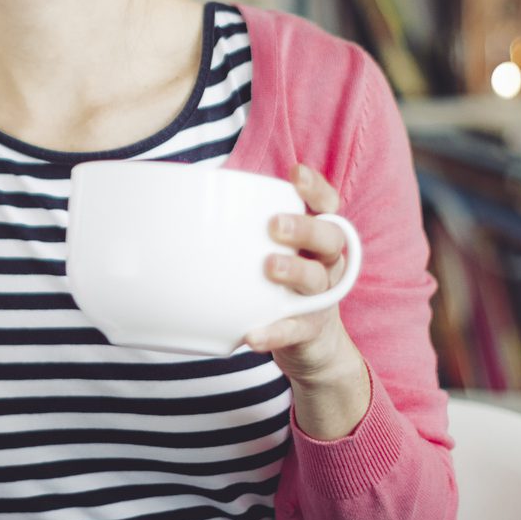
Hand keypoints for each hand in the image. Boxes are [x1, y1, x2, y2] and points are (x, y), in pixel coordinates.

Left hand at [243, 161, 363, 389]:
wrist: (314, 345)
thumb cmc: (284, 285)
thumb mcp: (276, 252)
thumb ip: (250, 230)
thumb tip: (191, 209)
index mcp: (318, 238)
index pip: (327, 206)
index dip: (316, 189)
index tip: (295, 174)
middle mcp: (327, 263)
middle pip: (329, 238)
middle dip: (305, 228)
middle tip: (275, 225)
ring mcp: (321, 297)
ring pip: (316, 279)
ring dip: (295, 270)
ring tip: (269, 266)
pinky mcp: (309, 329)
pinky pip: (294, 329)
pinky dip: (274, 332)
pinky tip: (253, 334)